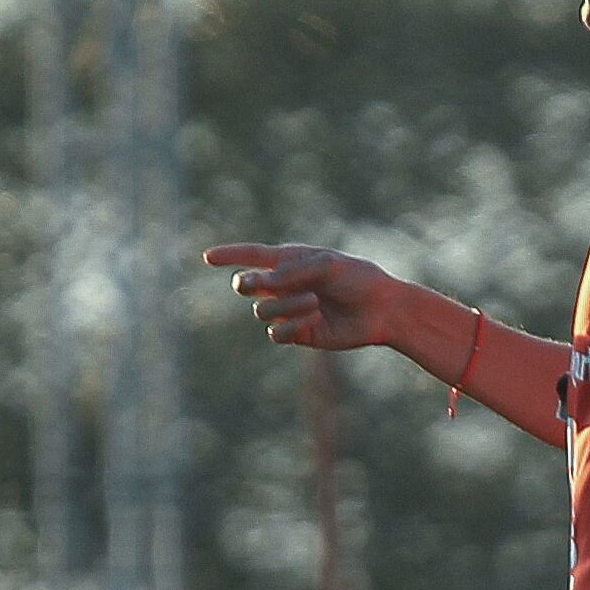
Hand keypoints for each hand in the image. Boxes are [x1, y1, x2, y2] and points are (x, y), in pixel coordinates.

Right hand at [203, 242, 415, 352]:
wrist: (382, 309)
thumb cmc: (358, 279)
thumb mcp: (328, 264)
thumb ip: (294, 269)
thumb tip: (264, 282)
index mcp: (289, 261)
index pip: (252, 256)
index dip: (229, 255)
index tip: (207, 257)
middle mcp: (284, 285)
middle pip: (245, 285)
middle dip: (247, 283)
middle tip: (256, 282)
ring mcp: (288, 310)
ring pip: (262, 311)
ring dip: (286, 305)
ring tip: (315, 301)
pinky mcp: (298, 334)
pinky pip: (277, 333)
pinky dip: (294, 325)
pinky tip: (316, 319)